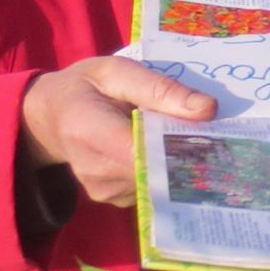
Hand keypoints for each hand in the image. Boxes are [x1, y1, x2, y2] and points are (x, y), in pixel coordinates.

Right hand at [20, 56, 217, 205]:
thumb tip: (208, 109)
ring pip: (159, 183)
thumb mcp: (118, 71)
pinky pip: (152, 188)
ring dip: (177, 163)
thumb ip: (160, 89)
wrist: (54, 115)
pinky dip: (165, 171)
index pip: (142, 151)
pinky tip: (166, 152)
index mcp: (87, 129)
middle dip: (187, 155)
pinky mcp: (114, 199)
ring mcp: (102, 189)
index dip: (180, 148)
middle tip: (215, 136)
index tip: (214, 138)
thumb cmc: (88, 86)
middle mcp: (93, 168)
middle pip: (156, 171)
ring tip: (185, 139)